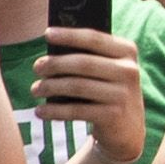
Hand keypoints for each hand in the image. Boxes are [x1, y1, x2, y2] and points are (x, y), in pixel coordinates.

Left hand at [30, 29, 150, 163]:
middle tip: (37, 67)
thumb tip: (52, 49)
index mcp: (127, 52)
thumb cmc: (109, 91)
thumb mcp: (108, 70)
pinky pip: (77, 110)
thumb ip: (90, 56)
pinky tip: (40, 111)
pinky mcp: (113, 116)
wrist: (128, 130)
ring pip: (77, 86)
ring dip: (51, 87)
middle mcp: (129, 71)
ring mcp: (122, 95)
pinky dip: (55, 111)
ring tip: (35, 89)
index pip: (94, 39)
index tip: (47, 34)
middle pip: (83, 63)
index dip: (69, 35)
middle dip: (55, 64)